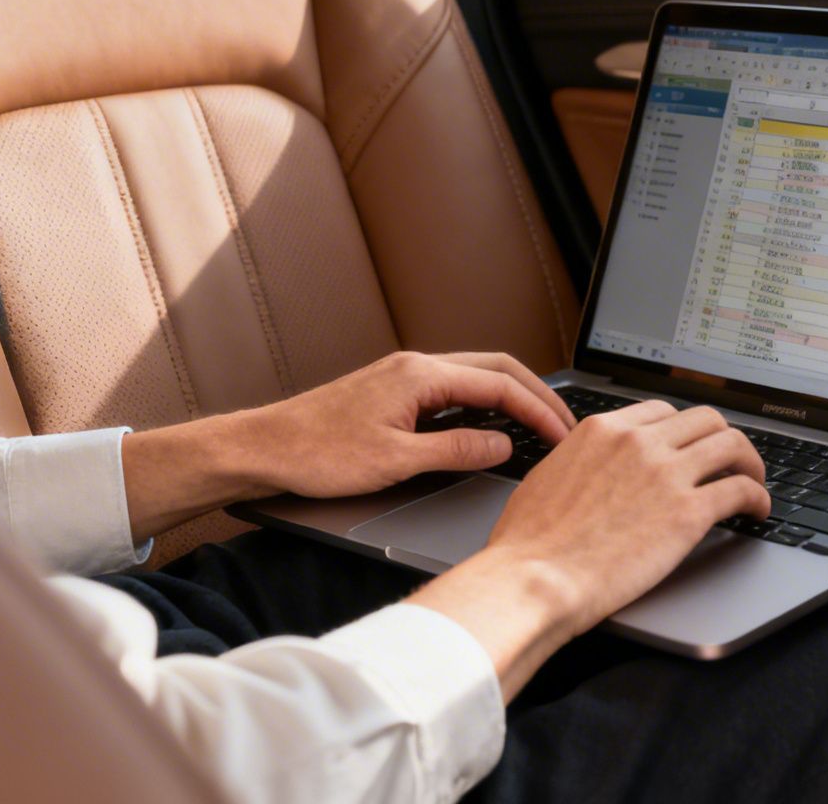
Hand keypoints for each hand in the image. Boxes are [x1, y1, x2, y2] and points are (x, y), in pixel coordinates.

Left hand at [233, 351, 576, 499]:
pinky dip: (483, 405)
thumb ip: (456, 452)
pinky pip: (454, 390)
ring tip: (538, 426)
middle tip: (564, 426)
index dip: (538, 411)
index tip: (562, 435)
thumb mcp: (396, 461)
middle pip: (495, 370)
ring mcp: (404, 377)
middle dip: (535, 396)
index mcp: (421, 375)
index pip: (500, 386)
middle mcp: (416, 367)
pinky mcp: (394, 393)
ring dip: (511, 399)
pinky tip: (490, 429)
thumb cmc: (317, 454)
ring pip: (475, 378)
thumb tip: (501, 447)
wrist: (263, 449)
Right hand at [482, 400, 770, 635]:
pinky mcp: (688, 512)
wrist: (535, 577)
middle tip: (729, 460)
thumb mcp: (549, 475)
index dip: (684, 430)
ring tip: (753, 481)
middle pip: (704, 420)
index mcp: (604, 430)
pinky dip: (758, 497)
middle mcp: (639, 442)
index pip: (662, 412)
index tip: (691, 447)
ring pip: (732, 444)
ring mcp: (667, 473)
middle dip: (722, 439)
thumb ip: (580, 460)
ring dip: (749, 462)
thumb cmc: (529, 542)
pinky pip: (741, 490)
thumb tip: (592, 468)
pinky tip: (757, 511)